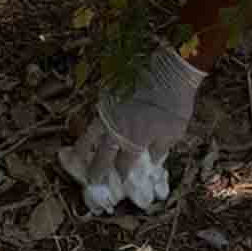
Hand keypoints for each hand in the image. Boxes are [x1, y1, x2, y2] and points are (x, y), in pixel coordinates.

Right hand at [59, 41, 204, 214]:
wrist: (170, 70)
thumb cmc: (176, 102)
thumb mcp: (174, 131)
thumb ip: (161, 148)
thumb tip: (154, 160)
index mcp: (135, 141)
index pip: (123, 163)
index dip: (121, 173)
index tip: (120, 179)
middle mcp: (117, 130)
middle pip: (102, 154)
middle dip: (96, 169)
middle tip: (90, 180)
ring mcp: (109, 112)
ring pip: (90, 134)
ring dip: (83, 149)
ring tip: (76, 157)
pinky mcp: (106, 95)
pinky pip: (94, 115)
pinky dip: (89, 125)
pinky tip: (88, 129)